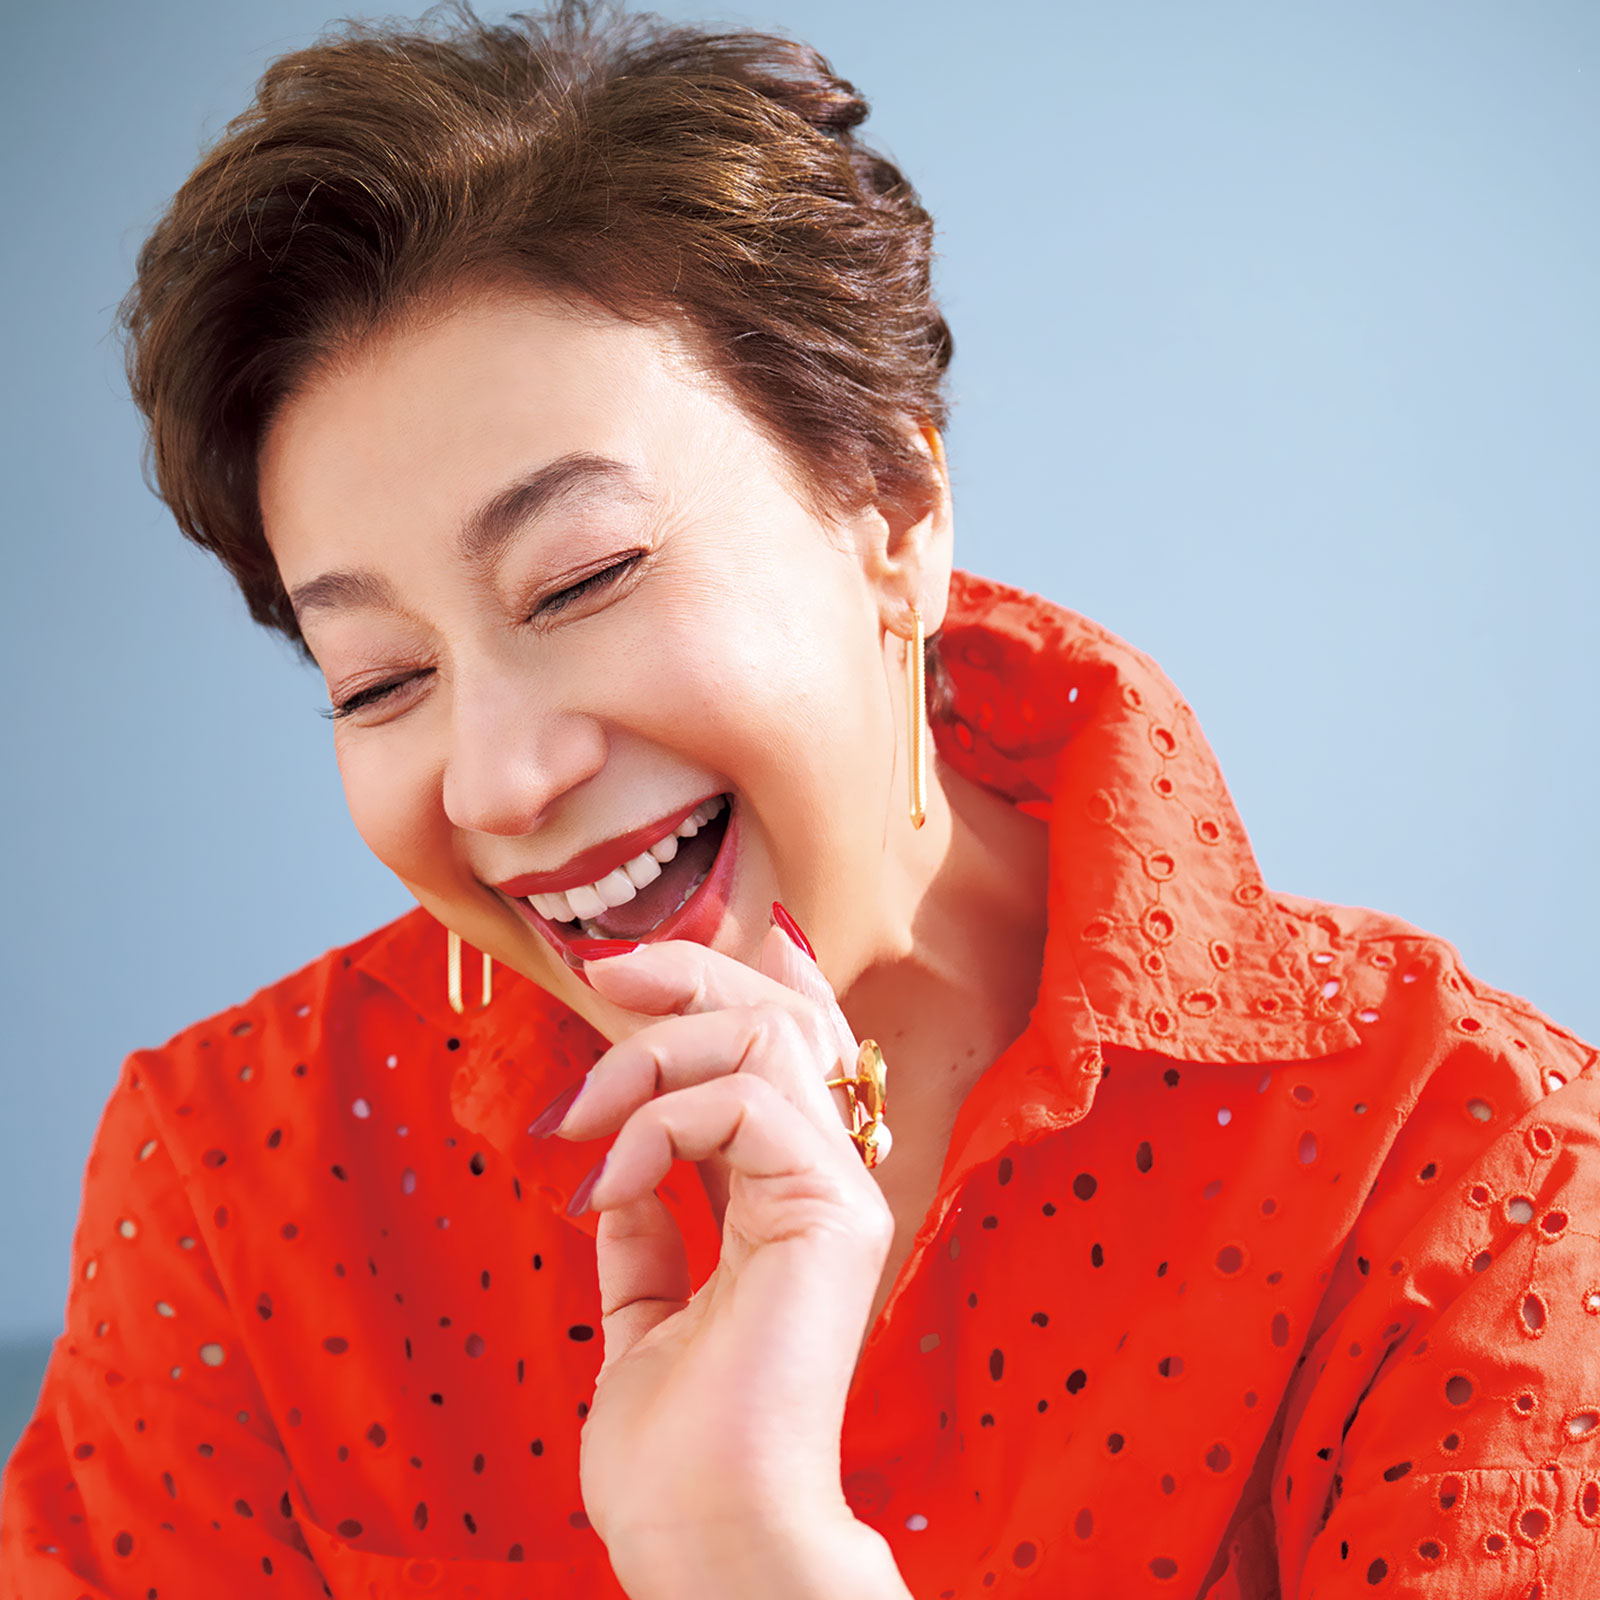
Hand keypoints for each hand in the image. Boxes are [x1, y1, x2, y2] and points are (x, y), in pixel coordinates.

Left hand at [544, 924, 897, 1592]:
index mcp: (791, 1199)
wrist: (706, 1534)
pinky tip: (609, 1180)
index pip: (788, 1050)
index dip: (729, 979)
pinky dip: (661, 1121)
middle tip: (603, 975)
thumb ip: (647, 1241)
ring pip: (767, 1036)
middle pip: (785, 1015)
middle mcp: (829, 1180)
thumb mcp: (643, 1316)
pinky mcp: (833, 1212)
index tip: (632, 969)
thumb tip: (625, 1179)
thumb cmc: (676, 1453)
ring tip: (586, 1119)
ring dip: (655, 1054)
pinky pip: (746, 1103)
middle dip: (691, 972)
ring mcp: (841, 1192)